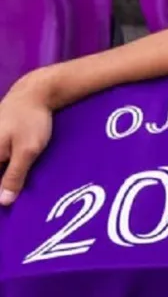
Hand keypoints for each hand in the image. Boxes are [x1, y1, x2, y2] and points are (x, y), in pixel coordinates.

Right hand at [0, 71, 54, 204]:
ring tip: (15, 190)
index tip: (8, 204)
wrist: (35, 92)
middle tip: (14, 200)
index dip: (0, 193)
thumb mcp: (28, 150)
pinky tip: (14, 176)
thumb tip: (3, 203)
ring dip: (5, 178)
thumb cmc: (32, 120)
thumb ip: (15, 176)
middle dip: (3, 184)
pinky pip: (0, 160)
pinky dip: (6, 169)